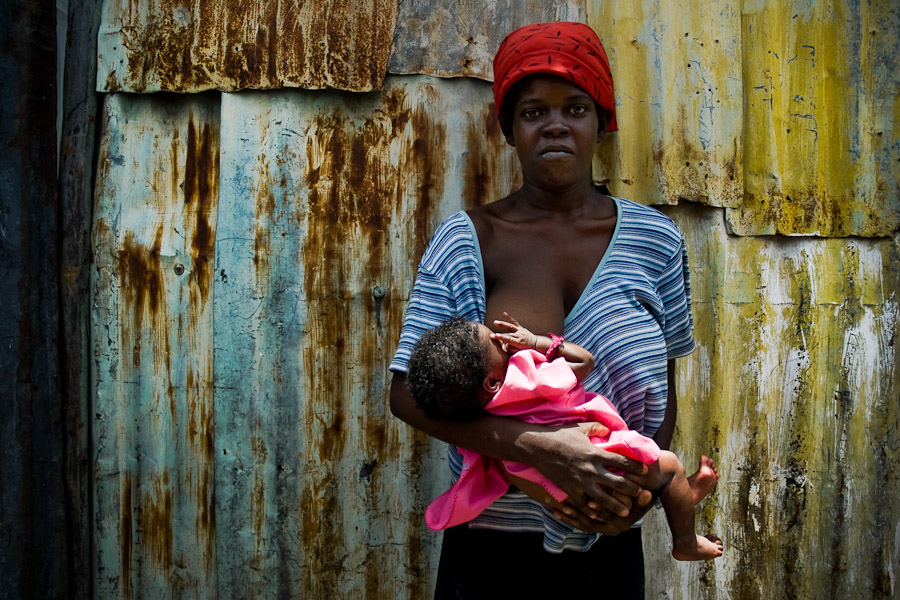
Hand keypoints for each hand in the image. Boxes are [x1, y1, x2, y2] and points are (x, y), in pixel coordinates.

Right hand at [491, 312, 537, 351]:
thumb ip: (513, 349)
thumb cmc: (528, 349)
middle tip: (490, 335)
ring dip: (502, 324)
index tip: (495, 336)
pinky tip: (504, 313)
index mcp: (519, 342)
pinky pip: (514, 322)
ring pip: (510, 326)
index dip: (501, 337)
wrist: (536, 344)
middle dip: (499, 334)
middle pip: (507, 334)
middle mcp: (519, 335)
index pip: (508, 339)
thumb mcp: (521, 352)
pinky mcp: (521, 328)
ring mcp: (520, 331)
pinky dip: (509, 317)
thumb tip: (506, 345)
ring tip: (495, 322)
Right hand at [528, 423, 648, 531]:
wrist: (538, 447)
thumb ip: (597, 427)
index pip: (622, 462)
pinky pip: (583, 504)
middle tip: (641, 494)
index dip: (636, 467)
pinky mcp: (570, 490)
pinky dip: (592, 511)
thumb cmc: (560, 435)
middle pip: (617, 483)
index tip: (645, 471)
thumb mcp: (580, 428)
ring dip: (615, 506)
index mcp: (595, 454)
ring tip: (625, 511)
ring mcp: (580, 482)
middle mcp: (591, 470)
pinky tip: (599, 516)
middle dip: (631, 490)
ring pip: (603, 499)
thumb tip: (609, 429)